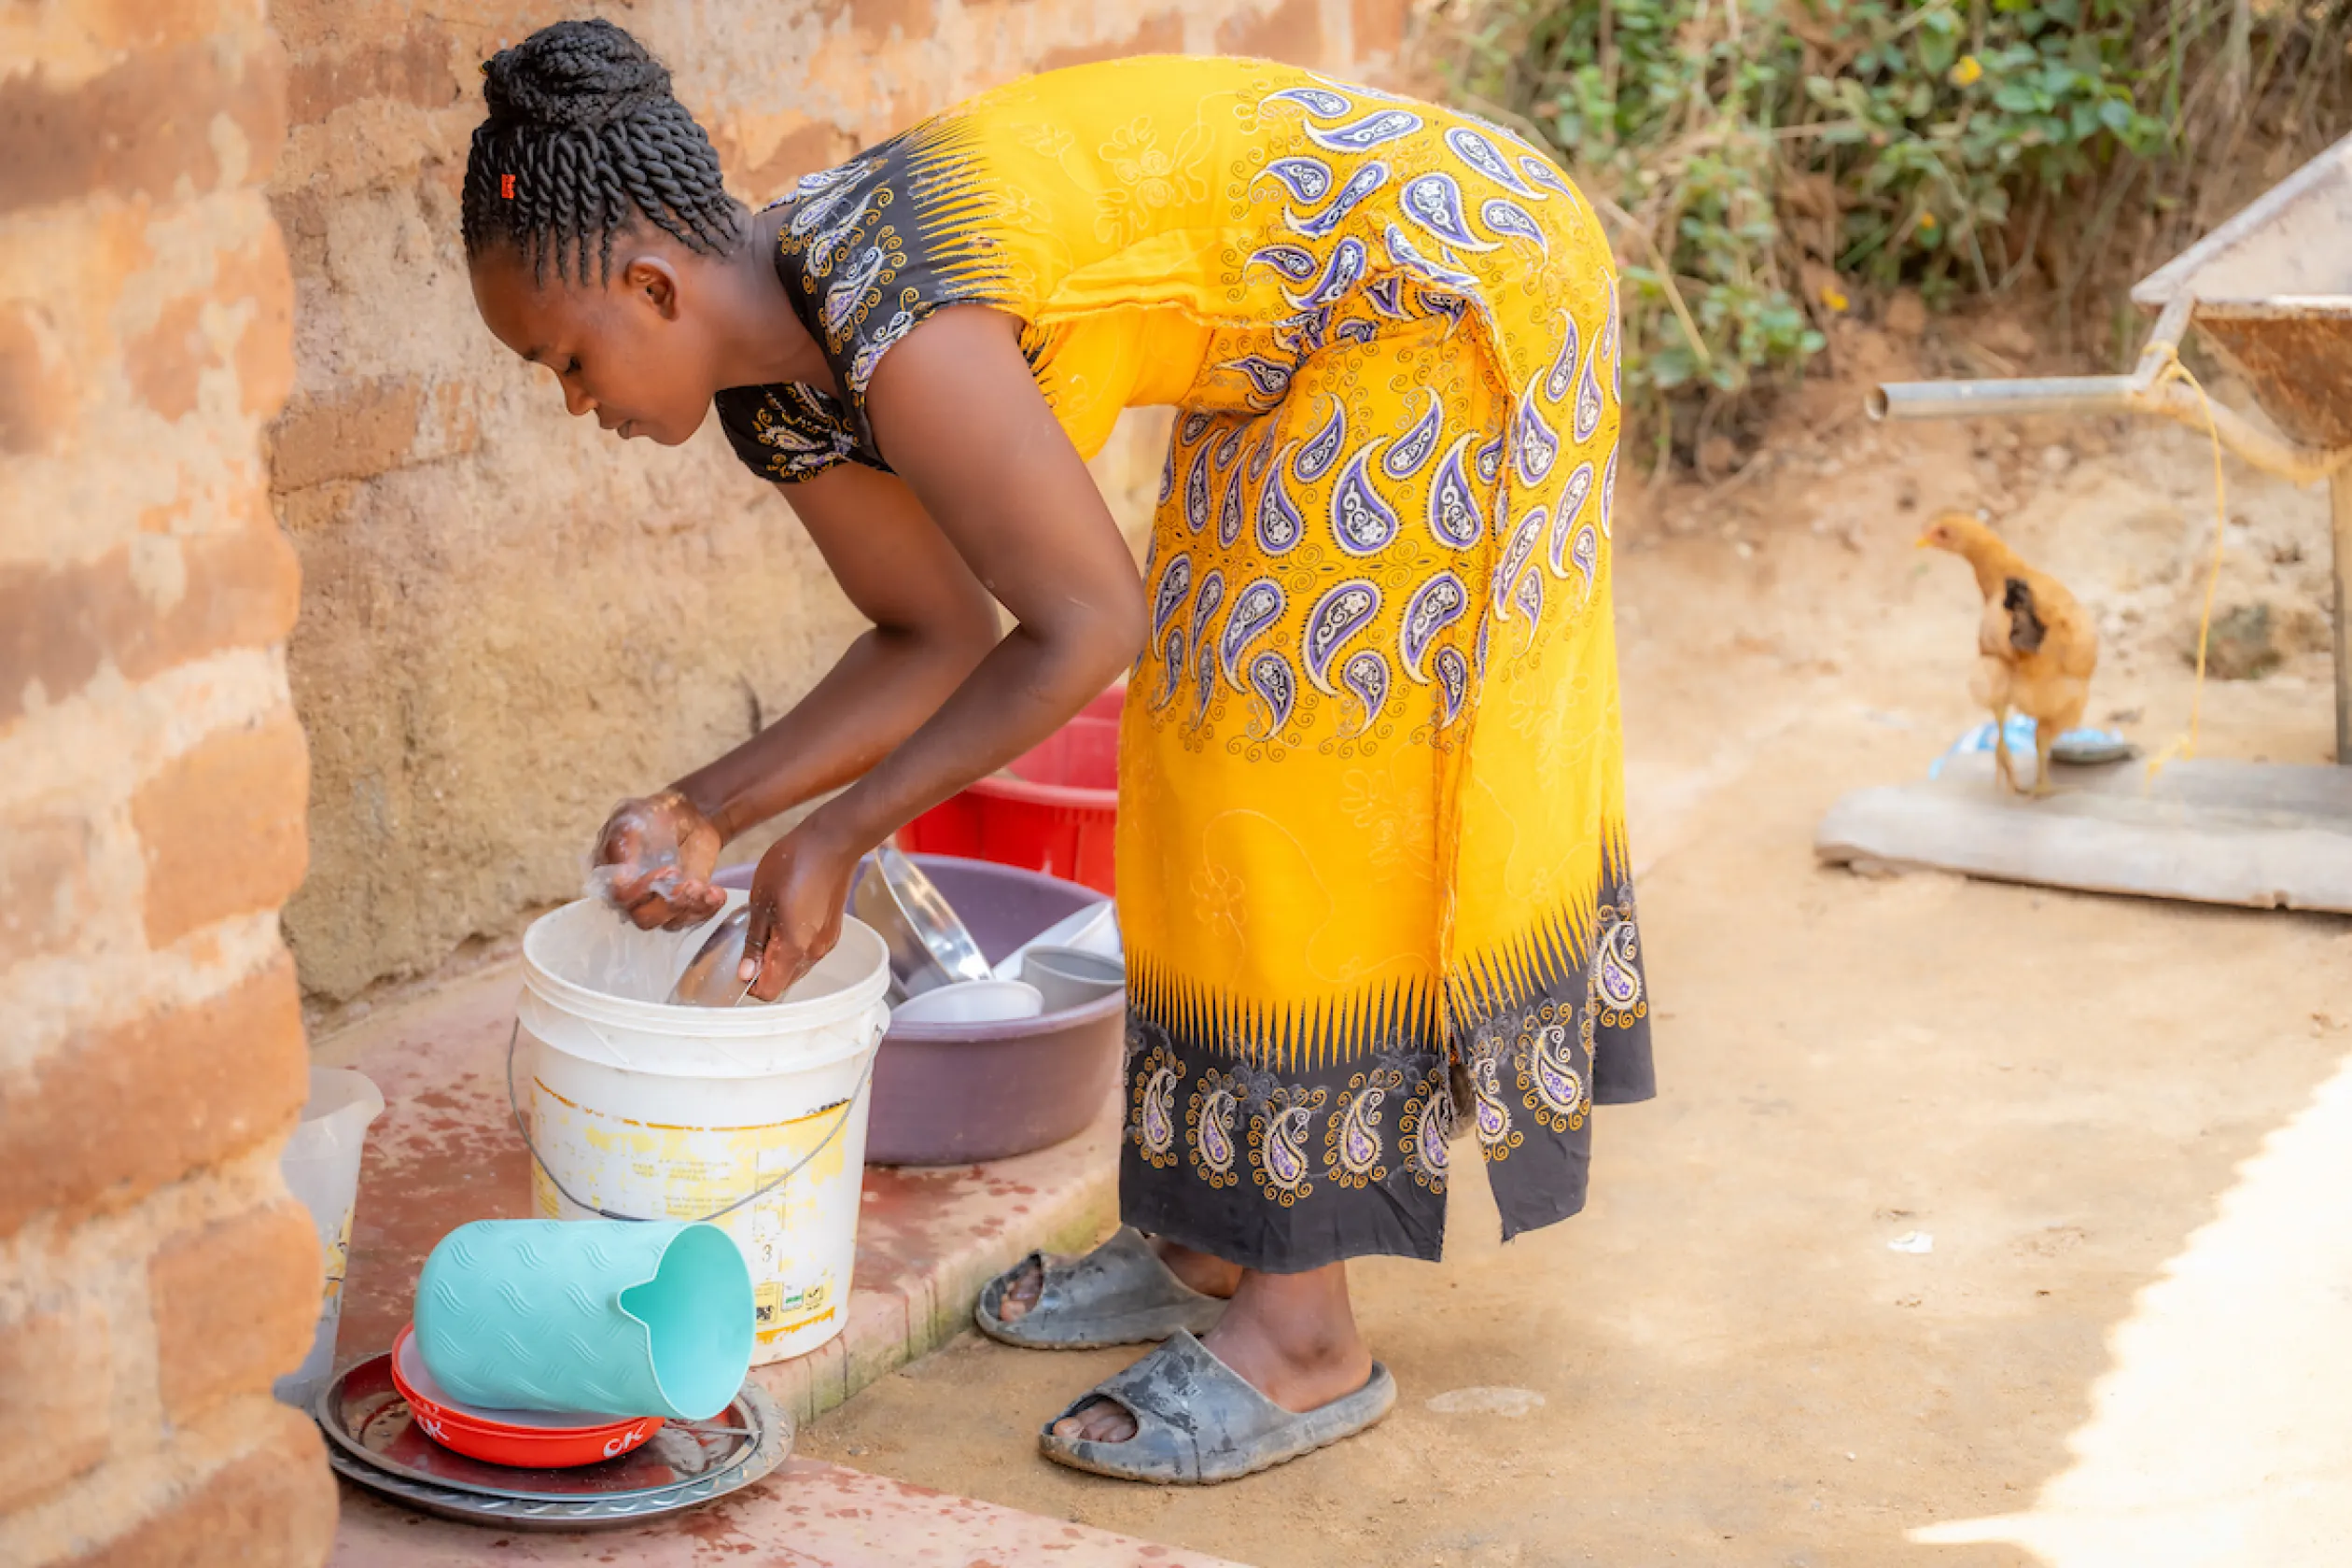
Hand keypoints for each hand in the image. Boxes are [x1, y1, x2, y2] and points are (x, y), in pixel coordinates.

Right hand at [591, 792, 723, 929]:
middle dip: (670, 904)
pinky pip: (692, 920)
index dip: (644, 889)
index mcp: (611, 875)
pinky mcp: (682, 906)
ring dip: (691, 908)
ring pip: (669, 924)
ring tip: (706, 888)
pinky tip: (717, 893)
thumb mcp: (632, 817)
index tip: (672, 869)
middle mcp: (631, 897)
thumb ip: (622, 845)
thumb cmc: (654, 814)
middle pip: (644, 918)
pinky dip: (707, 909)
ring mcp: (657, 904)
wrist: (688, 816)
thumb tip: (621, 879)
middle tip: (692, 884)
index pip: (621, 897)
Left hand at [738, 823, 861, 1001]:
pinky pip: (808, 953)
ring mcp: (826, 943)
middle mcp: (814, 953)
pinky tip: (785, 919)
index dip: (750, 983)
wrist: (833, 842)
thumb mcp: (761, 901)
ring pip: (796, 968)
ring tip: (768, 924)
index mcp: (794, 948)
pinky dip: (793, 947)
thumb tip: (746, 973)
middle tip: (750, 939)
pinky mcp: (832, 932)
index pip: (769, 991)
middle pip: (783, 982)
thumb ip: (754, 941)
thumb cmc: (793, 864)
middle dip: (764, 970)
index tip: (739, 962)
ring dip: (778, 958)